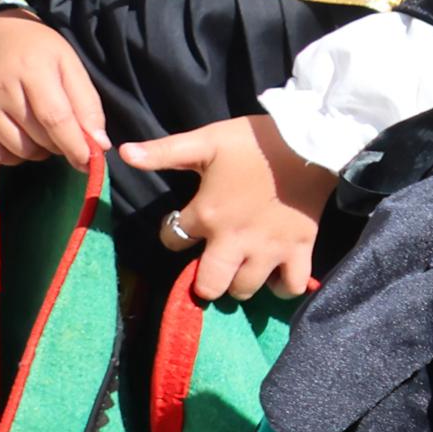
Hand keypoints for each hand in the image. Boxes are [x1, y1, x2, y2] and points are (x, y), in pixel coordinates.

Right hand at [0, 10, 102, 167]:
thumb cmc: (38, 50)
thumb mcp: (70, 65)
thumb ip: (88, 104)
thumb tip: (99, 144)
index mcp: (30, 70)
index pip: (56, 119)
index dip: (76, 145)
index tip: (90, 160)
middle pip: (40, 137)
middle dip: (62, 145)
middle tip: (66, 132)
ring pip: (20, 149)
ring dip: (40, 150)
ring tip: (43, 130)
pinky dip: (14, 155)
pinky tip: (22, 138)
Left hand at [120, 114, 334, 300]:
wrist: (309, 143)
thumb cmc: (253, 142)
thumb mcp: (204, 141)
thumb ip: (163, 152)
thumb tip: (124, 154)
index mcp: (207, 214)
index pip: (174, 241)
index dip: (172, 235)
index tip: (182, 225)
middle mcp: (235, 240)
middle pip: (210, 284)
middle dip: (204, 281)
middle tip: (210, 266)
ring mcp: (270, 249)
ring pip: (245, 289)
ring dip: (238, 284)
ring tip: (240, 269)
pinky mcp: (300, 250)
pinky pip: (290, 286)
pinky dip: (281, 287)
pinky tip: (275, 274)